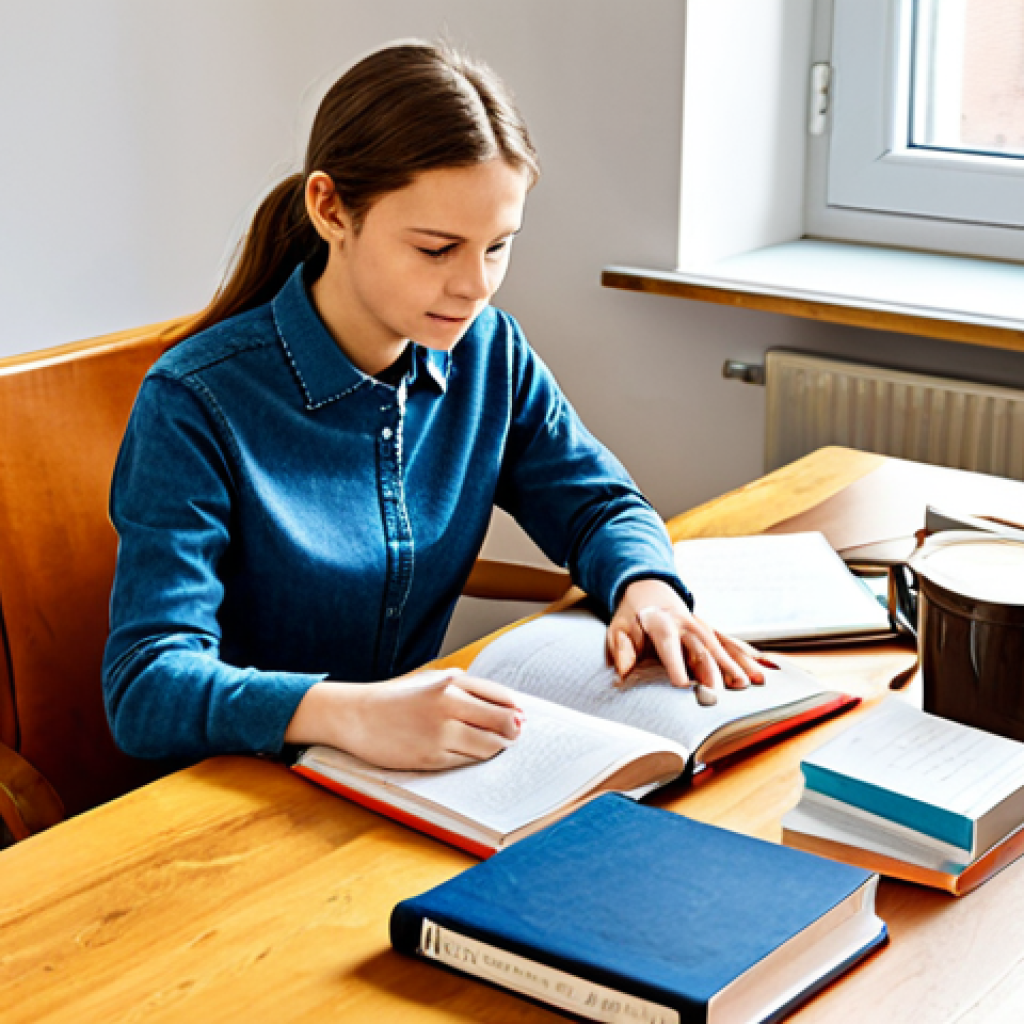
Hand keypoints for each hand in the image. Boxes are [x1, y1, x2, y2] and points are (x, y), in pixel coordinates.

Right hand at [284, 669, 524, 769]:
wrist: (357, 715)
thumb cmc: (398, 697)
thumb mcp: (432, 680)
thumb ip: (467, 688)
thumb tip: (509, 706)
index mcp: (451, 682)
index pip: (502, 696)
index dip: (516, 709)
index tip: (519, 717)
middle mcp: (449, 704)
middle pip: (504, 722)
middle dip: (513, 731)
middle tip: (514, 735)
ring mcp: (440, 733)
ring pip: (489, 746)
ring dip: (496, 747)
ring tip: (492, 745)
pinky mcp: (431, 757)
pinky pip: (467, 762)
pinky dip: (473, 758)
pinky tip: (468, 753)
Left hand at [607, 579, 774, 704]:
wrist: (648, 589)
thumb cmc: (632, 616)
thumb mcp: (618, 629)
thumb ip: (622, 650)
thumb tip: (623, 672)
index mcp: (661, 623)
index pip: (670, 645)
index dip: (676, 665)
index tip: (683, 686)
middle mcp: (686, 623)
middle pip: (702, 649)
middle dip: (715, 670)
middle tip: (726, 693)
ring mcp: (702, 626)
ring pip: (723, 646)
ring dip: (739, 663)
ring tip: (754, 682)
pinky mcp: (710, 630)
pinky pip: (732, 643)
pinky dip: (748, 655)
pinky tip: (765, 667)